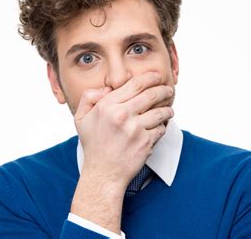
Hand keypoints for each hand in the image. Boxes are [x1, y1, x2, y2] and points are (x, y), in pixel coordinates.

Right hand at [74, 71, 174, 188]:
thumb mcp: (81, 118)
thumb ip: (89, 97)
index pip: (135, 84)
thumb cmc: (93, 145)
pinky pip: (161, 129)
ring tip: (169, 110)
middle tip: (168, 90)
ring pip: (160, 112)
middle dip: (164, 90)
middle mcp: (121, 115)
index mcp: (107, 106)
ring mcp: (135, 129)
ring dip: (168, 109)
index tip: (157, 76)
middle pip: (151, 94)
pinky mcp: (146, 142)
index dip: (150, 77)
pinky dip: (163, 127)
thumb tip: (107, 88)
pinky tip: (160, 126)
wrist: (103, 173)